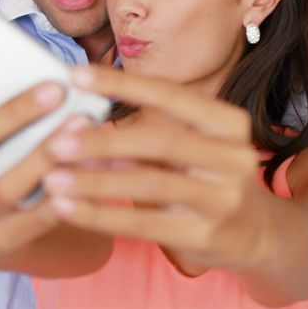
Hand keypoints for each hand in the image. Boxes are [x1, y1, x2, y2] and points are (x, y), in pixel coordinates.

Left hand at [43, 65, 278, 273]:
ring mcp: (224, 198)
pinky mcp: (206, 234)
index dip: (124, 84)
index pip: (172, 96)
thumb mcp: (189, 149)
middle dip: (104, 140)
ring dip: (95, 181)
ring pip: (150, 183)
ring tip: (51, 178)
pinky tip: (66, 209)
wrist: (256, 233)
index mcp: (230, 123)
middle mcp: (234, 157)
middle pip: (161, 140)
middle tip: (56, 141)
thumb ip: (144, 137)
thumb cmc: (209, 179)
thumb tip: (80, 129)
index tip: (77, 73)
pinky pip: (144, 223)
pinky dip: (100, 215)